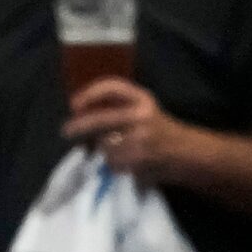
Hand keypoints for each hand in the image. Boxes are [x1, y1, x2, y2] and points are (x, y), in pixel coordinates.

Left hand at [63, 80, 191, 182]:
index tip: (74, 103)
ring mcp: (141, 138)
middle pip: (100, 119)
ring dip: (103, 150)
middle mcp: (142, 115)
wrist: (185, 151)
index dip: (90, 93)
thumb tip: (78, 113)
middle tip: (66, 130)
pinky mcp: (139, 159)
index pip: (112, 87)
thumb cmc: (157, 129)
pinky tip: (127, 161)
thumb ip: (116, 107)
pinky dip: (113, 164)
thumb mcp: (142, 109)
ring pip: (104, 145)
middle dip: (79, 125)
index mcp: (142, 99)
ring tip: (119, 150)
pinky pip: (112, 162)